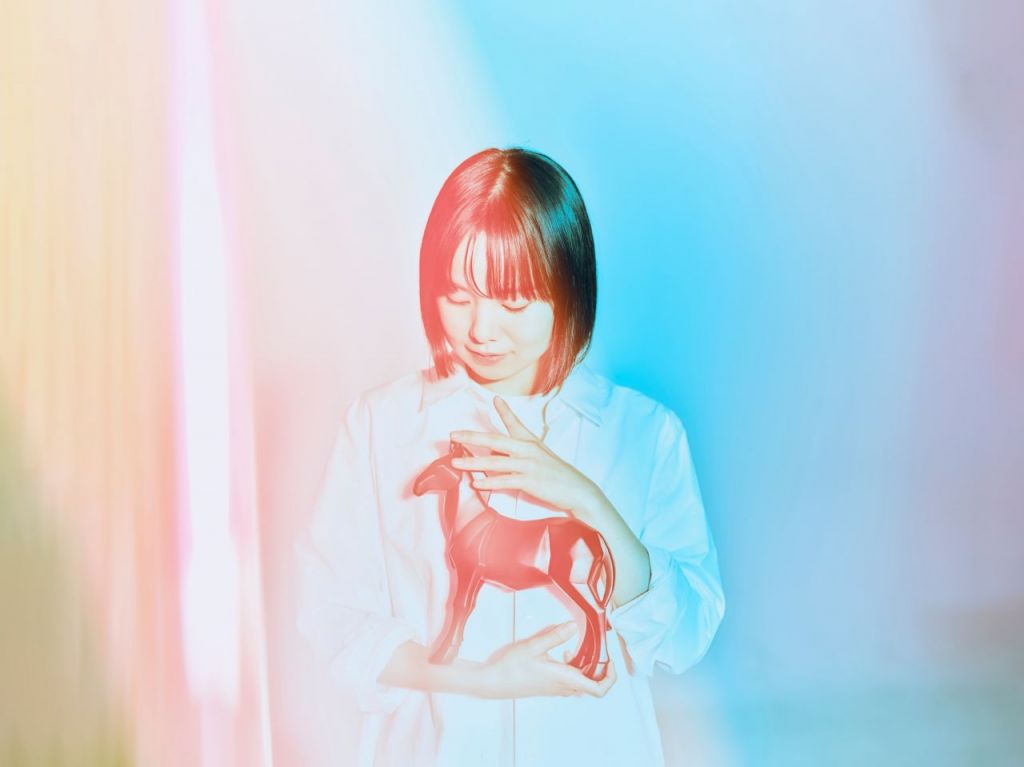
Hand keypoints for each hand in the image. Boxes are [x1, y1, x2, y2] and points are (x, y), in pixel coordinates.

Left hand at [450, 396, 603, 518]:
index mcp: (530, 442)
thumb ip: (520, 451)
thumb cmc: (557, 474)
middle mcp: (527, 450)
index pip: (515, 423)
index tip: (495, 399)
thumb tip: (497, 451)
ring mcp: (528, 465)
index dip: (505, 411)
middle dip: (472, 437)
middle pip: (494, 440)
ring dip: (473, 463)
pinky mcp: (529, 481)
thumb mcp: (540, 456)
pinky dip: (488, 483)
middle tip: (454, 435)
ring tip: (456, 462)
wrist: (577, 489)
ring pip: (494, 463)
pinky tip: (476, 484)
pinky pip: (503, 481)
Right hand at [477, 621, 616, 698]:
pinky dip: (572, 668)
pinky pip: (569, 680)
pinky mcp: (548, 686)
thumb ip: (555, 635)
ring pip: (580, 681)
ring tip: (575, 649)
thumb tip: (574, 626)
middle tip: (597, 649)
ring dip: (584, 666)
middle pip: (592, 684)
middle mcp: (563, 687)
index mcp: (564, 678)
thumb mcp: (534, 645)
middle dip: (598, 666)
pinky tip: (561, 654)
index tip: (610, 660)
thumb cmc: (511, 667)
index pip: (598, 689)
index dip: (610, 677)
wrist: (493, 682)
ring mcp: (555, 688)